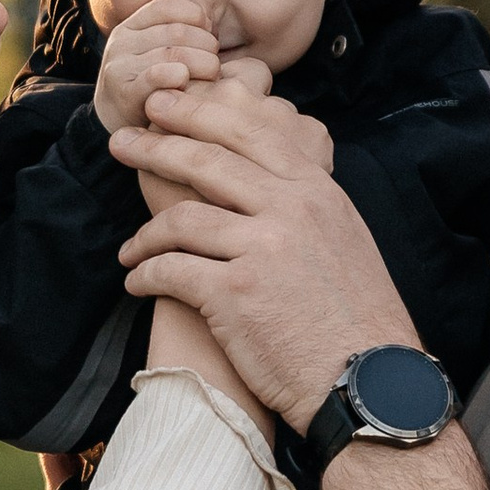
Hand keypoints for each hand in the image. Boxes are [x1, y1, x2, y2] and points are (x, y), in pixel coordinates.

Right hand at [93, 0, 228, 136]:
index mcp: (131, 27)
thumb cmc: (151, 89)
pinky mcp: (124, 91)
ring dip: (203, 64)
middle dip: (206, 45)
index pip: (168, 6)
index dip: (196, 16)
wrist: (117, 129)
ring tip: (211, 77)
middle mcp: (122, 42)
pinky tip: (188, 84)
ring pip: (174, 53)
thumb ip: (181, 34)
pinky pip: (158, 75)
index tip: (209, 35)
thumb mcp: (159, 54)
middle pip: (177, 31)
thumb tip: (209, 20)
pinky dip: (180, 77)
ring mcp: (120, 66)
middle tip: (215, 64)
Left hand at [112, 83, 413, 425]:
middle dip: (156, 148)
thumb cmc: (356, 318)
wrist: (368, 380)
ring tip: (129, 249)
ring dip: (145, 234)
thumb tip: (268, 181)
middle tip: (121, 143)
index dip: (197, 115)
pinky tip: (138, 283)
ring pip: (181, 218)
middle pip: (207, 162)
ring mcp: (263, 248)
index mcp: (317, 191)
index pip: (249, 134)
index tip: (162, 109)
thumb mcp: (344, 238)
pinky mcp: (236, 292)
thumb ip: (305, 205)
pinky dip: (146, 275)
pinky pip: (171, 270)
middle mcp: (291, 209)